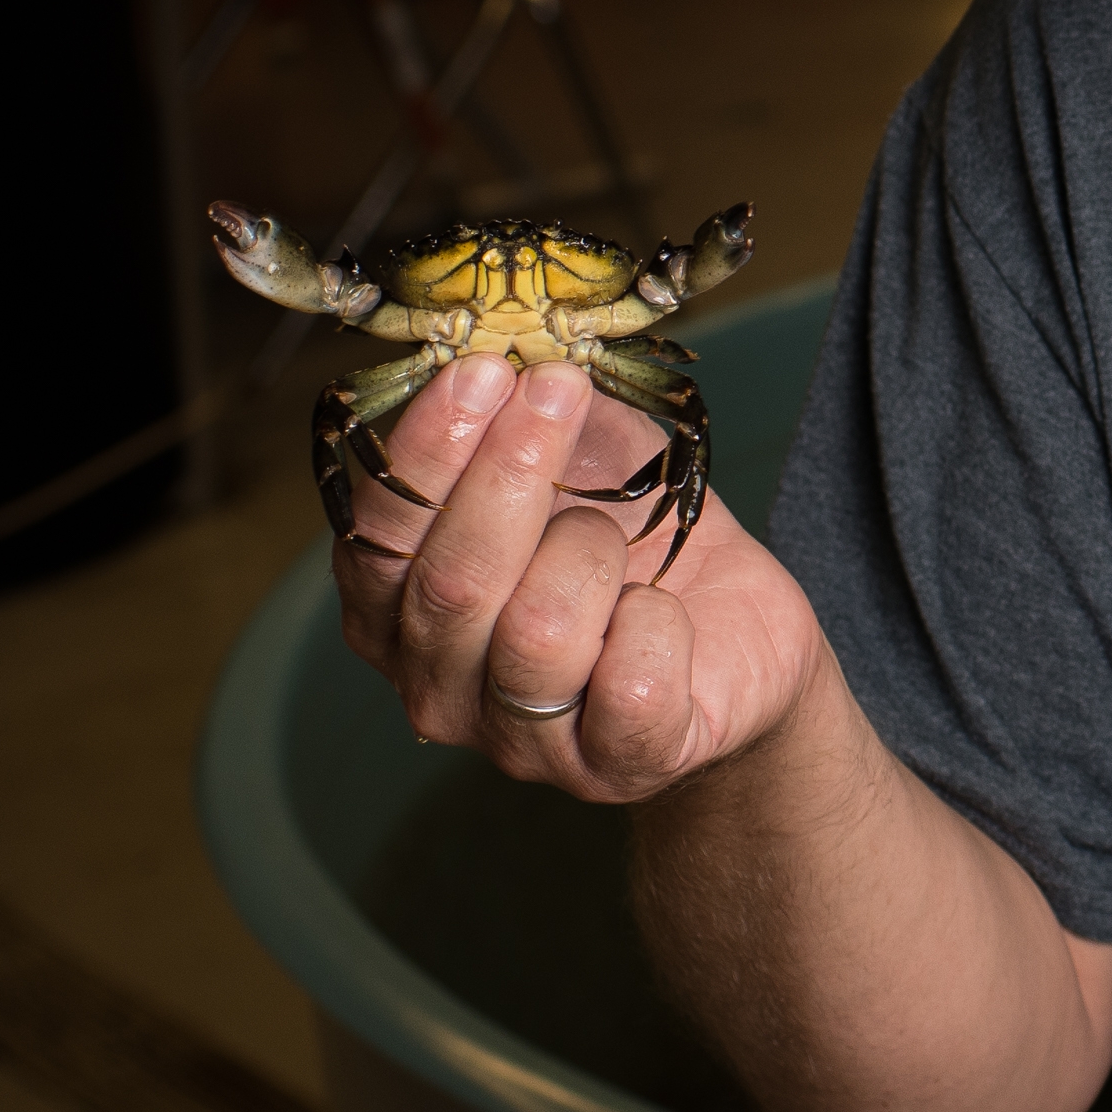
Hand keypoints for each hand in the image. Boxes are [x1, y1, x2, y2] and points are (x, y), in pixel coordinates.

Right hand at [333, 355, 826, 805]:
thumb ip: (528, 411)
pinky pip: (632, 684)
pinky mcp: (615, 767)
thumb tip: (510, 344)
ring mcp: (520, 741)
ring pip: (538, 633)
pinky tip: (665, 610)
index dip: (430, 448)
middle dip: (511, 473)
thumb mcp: (580, 456)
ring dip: (594, 552)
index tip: (486, 369)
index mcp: (395, 609)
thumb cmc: (632, 542)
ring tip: (620, 536)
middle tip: (558, 394)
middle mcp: (435, 686)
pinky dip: (661, 625)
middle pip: (448, 584)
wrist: (733, 635)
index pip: (378, 534)